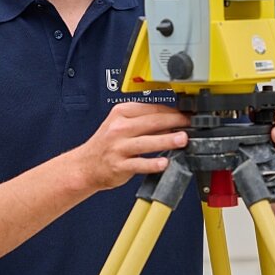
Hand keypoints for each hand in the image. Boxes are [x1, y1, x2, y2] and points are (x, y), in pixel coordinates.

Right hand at [74, 101, 189, 191]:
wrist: (86, 165)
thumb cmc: (106, 145)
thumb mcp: (120, 125)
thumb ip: (143, 122)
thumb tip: (172, 123)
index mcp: (120, 113)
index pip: (151, 109)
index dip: (171, 112)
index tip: (185, 115)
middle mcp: (119, 128)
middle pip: (151, 122)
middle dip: (174, 122)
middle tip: (189, 125)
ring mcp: (118, 147)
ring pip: (146, 141)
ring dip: (166, 140)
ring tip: (182, 140)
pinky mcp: (119, 165)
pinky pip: (138, 164)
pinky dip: (152, 163)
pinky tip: (164, 163)